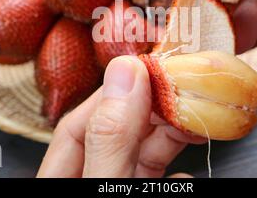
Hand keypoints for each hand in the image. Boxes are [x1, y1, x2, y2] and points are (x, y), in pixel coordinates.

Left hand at [37, 56, 204, 177]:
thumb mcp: (109, 189)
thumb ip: (111, 139)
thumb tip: (125, 71)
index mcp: (61, 180)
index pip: (76, 126)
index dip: (112, 94)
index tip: (151, 71)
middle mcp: (88, 179)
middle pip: (115, 134)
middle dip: (151, 111)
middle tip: (183, 91)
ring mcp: (115, 188)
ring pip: (140, 153)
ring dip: (171, 136)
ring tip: (195, 121)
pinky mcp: (140, 194)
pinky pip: (156, 174)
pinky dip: (177, 168)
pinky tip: (188, 170)